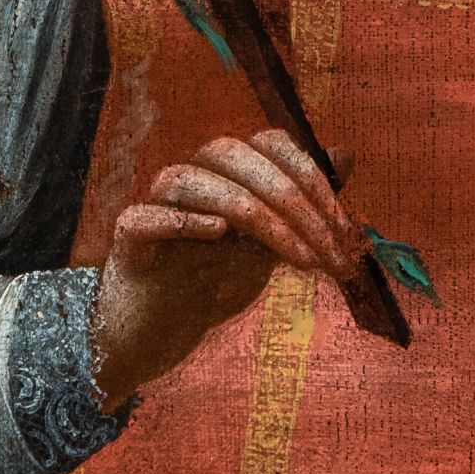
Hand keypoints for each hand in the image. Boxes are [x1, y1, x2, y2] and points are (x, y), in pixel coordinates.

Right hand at [90, 127, 369, 402]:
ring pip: (193, 180)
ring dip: (258, 217)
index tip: (344, 229)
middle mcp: (191, 175)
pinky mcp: (129, 238)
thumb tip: (345, 154)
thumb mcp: (272, 242)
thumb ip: (304, 201)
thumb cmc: (216, 278)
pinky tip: (218, 233)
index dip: (312, 177)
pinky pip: (145, 216)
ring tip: (298, 260)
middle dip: (291, 200)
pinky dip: (182, 220)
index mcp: (227, 170)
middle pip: (235, 155)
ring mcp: (154, 203)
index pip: (270, 142)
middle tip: (326, 253)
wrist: (164, 331)